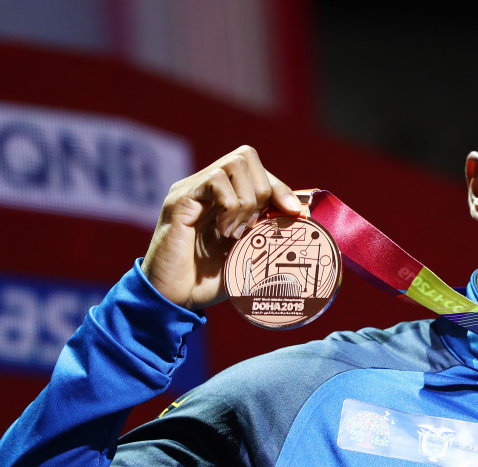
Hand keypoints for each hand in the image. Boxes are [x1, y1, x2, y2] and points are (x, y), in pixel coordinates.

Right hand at [140, 146, 300, 309]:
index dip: (280, 187)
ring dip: (246, 200)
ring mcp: (191, 191)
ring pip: (233, 164)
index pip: (256, 169)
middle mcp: (205, 188)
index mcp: (222, 197)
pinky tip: (223, 231)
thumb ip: (267, 232)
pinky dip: (229, 205)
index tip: (293, 213)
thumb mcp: (248, 253)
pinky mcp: (179, 201)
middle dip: (263, 191)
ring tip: (236, 231)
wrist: (175, 300)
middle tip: (252, 226)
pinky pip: (215, 181)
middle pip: (246, 156)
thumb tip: (302, 215)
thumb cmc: (209, 281)